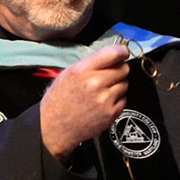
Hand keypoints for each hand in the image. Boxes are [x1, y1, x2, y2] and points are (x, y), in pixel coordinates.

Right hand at [40, 45, 129, 162]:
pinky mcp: (111, 113)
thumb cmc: (59, 99)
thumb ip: (90, 64)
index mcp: (82, 70)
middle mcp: (95, 83)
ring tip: (103, 90)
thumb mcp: (68, 73)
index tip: (123, 52)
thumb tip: (112, 57)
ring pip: (124, 83)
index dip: (122, 51)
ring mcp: (105, 100)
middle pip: (123, 68)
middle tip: (110, 74)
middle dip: (119, 69)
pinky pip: (123, 99)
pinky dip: (117, 99)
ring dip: (117, 84)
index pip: (113, 54)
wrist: (55, 127)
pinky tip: (103, 102)